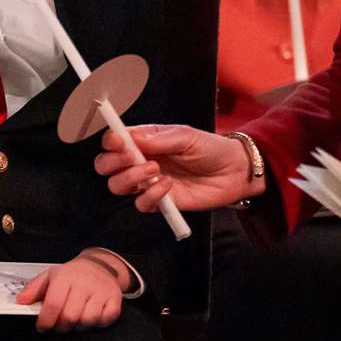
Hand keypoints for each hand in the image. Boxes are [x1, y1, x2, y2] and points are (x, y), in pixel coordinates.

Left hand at [16, 253, 126, 331]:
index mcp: (65, 277)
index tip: (42, 327)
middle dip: (61, 326)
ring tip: (74, 320)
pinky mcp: (114, 300)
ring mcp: (101, 292)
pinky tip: (90, 317)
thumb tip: (21, 302)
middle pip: (70, 316)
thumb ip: (34, 289)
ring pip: (88, 321)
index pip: (54, 304)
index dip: (46, 320)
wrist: (100, 265)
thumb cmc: (72, 274)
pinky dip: (96, 324)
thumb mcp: (50, 276)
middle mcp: (84, 284)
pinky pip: (105, 321)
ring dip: (78, 327)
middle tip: (58, 325)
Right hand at [96, 124, 258, 213]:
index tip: (119, 142)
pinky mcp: (160, 202)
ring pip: (117, 186)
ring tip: (154, 170)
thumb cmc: (211, 148)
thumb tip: (133, 138)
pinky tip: (168, 186)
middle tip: (131, 158)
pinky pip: (141, 204)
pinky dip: (150, 196)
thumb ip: (159, 138)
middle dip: (112, 162)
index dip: (111, 142)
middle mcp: (141, 161)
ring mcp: (148, 183)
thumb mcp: (186, 136)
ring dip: (130, 178)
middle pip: (106, 165)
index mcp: (144, 140)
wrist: (234, 172)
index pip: (115, 141)